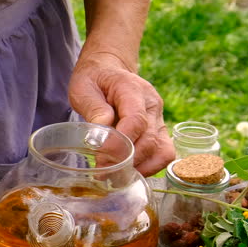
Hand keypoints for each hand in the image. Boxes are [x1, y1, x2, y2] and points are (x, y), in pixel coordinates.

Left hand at [68, 53, 174, 175]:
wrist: (107, 71)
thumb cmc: (94, 80)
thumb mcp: (83, 88)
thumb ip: (93, 107)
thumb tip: (101, 132)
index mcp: (133, 89)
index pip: (136, 120)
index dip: (121, 143)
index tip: (102, 157)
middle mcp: (152, 104)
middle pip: (149, 139)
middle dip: (127, 161)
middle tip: (104, 173)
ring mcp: (158, 118)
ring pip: (162, 150)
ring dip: (141, 167)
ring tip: (117, 175)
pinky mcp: (158, 131)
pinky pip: (163, 153)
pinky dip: (149, 167)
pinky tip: (129, 171)